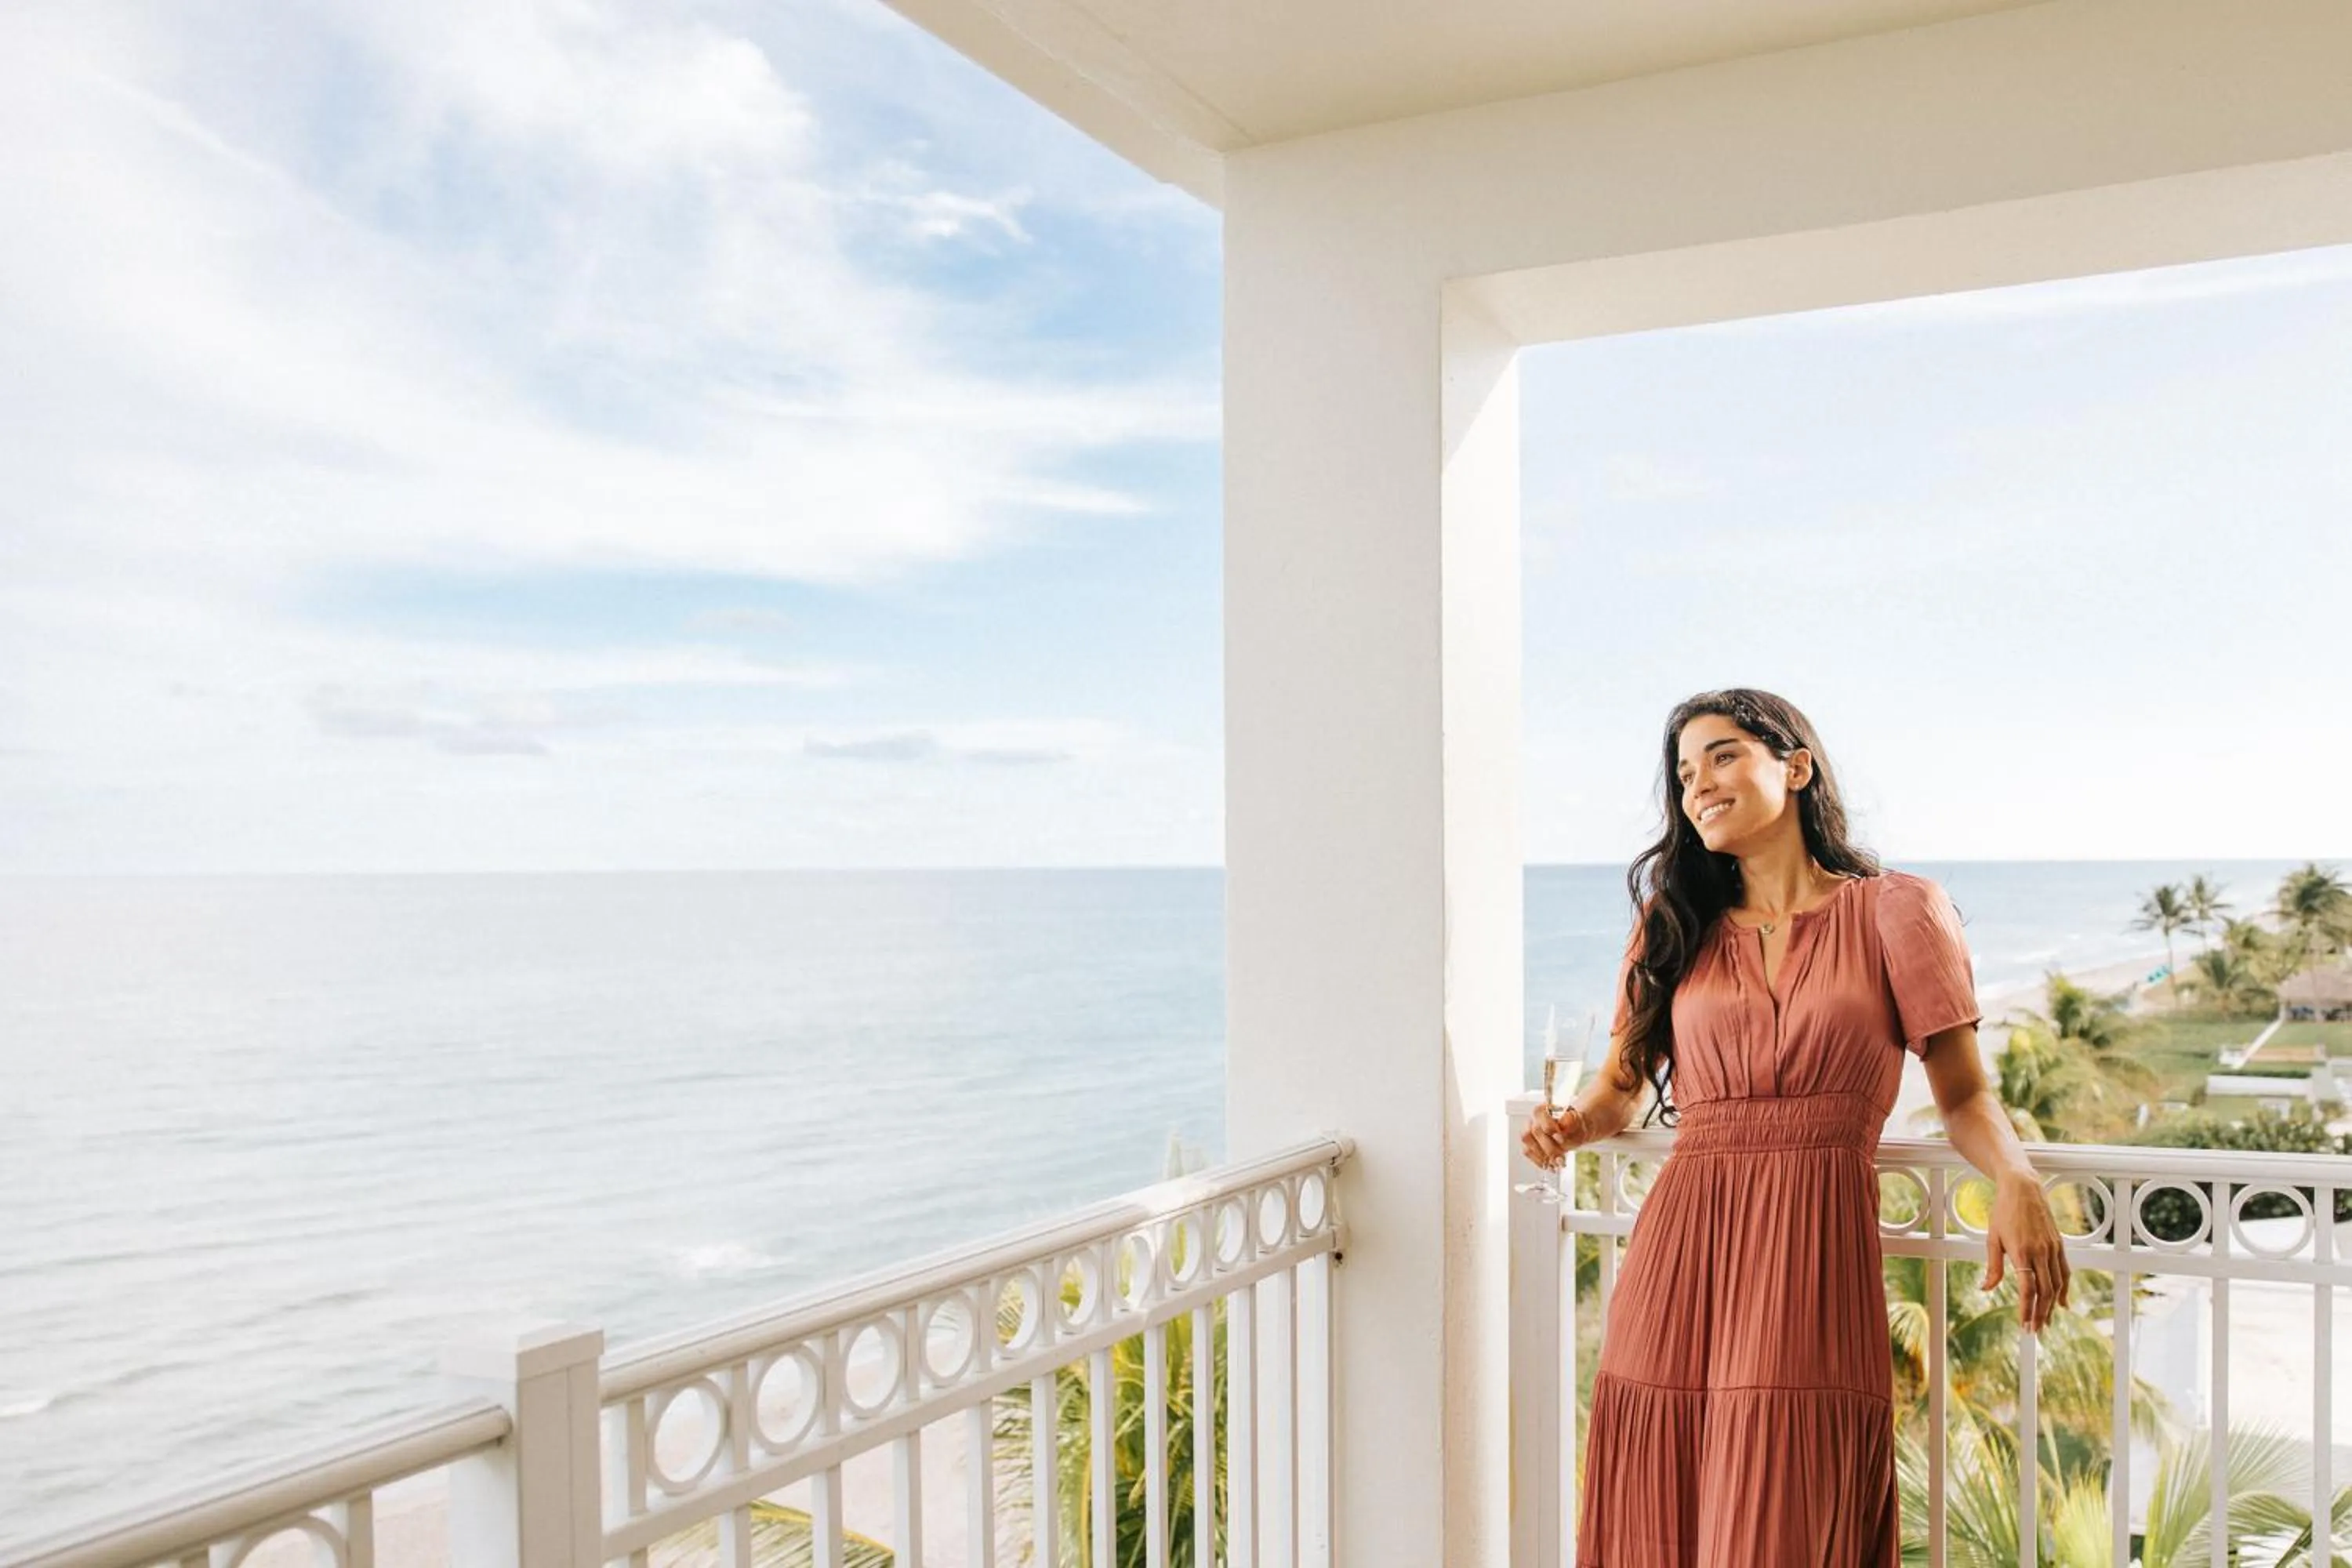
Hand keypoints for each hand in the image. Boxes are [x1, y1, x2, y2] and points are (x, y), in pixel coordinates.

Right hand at [1520, 1103, 1585, 1170]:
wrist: (1574, 1132)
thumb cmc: (1574, 1125)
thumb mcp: (1577, 1122)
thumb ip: (1569, 1122)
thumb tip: (1562, 1124)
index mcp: (1544, 1108)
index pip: (1540, 1115)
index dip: (1550, 1128)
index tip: (1561, 1139)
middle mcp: (1533, 1119)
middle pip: (1534, 1131)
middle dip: (1549, 1148)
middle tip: (1560, 1157)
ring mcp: (1529, 1131)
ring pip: (1527, 1142)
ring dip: (1542, 1155)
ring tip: (1556, 1163)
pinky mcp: (1528, 1144)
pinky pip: (1527, 1152)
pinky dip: (1539, 1161)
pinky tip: (1550, 1166)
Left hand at [1984, 1174, 2070, 1333]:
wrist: (2023, 1188)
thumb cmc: (2003, 1212)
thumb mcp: (1992, 1238)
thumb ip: (1992, 1266)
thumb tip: (1986, 1289)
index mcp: (2022, 1252)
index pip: (2027, 1289)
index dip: (2027, 1309)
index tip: (2025, 1325)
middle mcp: (2041, 1252)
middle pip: (2045, 1291)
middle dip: (2040, 1314)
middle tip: (2035, 1331)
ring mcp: (2052, 1249)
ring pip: (2057, 1284)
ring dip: (2052, 1306)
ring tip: (2046, 1321)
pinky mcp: (2059, 1245)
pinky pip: (2065, 1272)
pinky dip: (2064, 1289)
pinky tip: (2061, 1303)